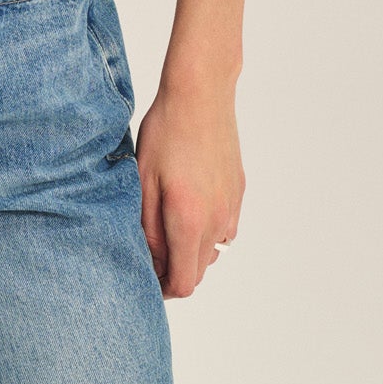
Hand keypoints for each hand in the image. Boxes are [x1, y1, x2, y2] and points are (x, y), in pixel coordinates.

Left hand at [132, 76, 244, 297]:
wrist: (200, 95)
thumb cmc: (166, 132)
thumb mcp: (144, 180)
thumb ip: (148, 228)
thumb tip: (153, 262)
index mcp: (190, 221)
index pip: (184, 283)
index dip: (163, 289)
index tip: (146, 278)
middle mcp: (217, 220)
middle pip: (199, 271)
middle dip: (174, 271)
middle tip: (150, 251)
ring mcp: (231, 206)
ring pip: (213, 251)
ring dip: (191, 250)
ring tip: (165, 225)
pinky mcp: (238, 192)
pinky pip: (224, 228)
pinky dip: (206, 230)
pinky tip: (187, 204)